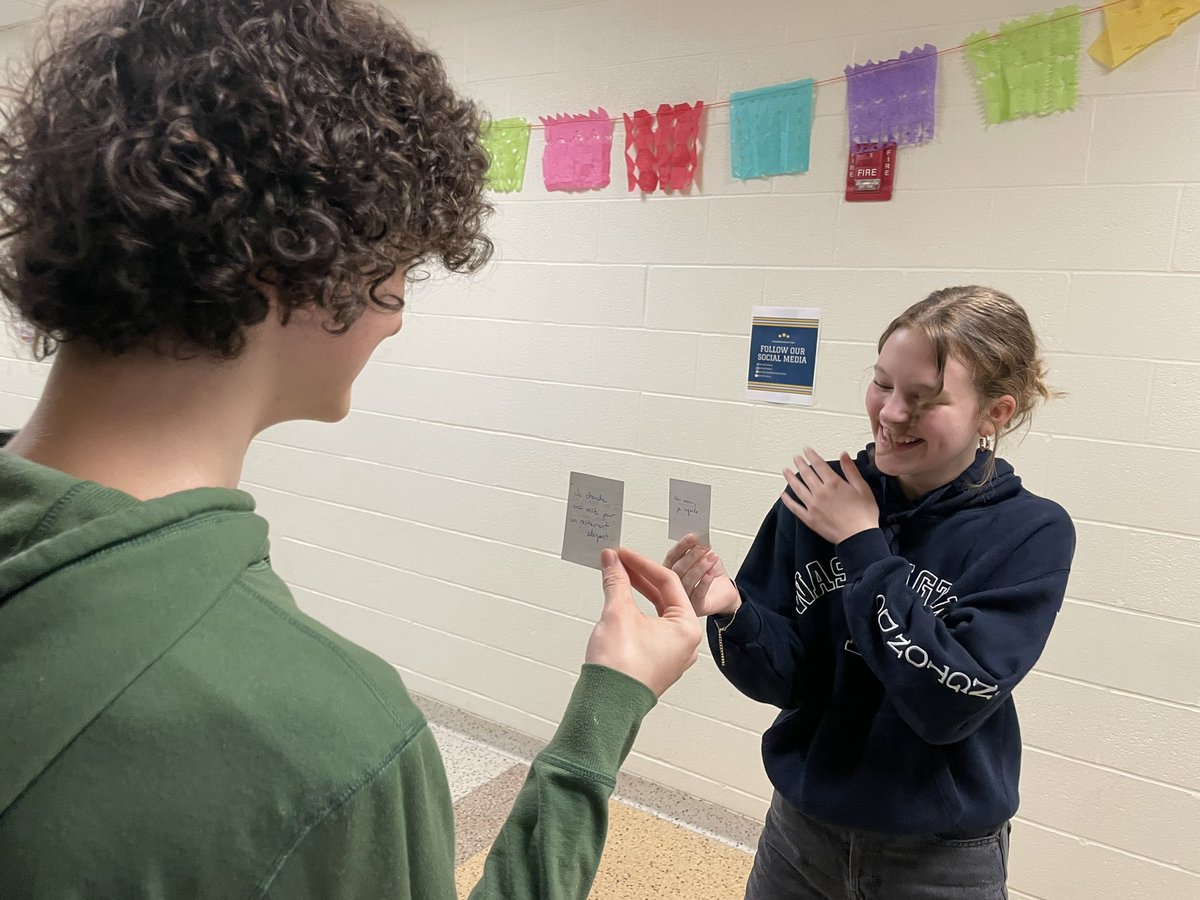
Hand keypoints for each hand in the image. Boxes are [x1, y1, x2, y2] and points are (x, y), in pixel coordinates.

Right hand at [585, 547, 702, 696]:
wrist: (606, 705)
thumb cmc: (620, 665)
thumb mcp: (617, 613)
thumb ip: (616, 582)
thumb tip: (611, 559)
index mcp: (687, 628)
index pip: (667, 583)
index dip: (642, 564)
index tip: (622, 554)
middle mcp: (686, 643)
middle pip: (665, 598)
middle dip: (640, 578)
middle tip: (618, 562)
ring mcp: (672, 656)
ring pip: (657, 615)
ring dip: (637, 595)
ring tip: (618, 579)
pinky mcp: (657, 665)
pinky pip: (651, 631)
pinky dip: (637, 615)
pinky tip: (621, 605)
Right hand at [663, 534, 740, 618]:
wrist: (726, 593)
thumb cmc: (712, 575)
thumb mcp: (705, 556)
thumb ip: (698, 548)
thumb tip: (697, 539)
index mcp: (670, 572)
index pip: (671, 558)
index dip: (681, 546)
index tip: (692, 537)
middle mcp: (673, 587)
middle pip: (676, 570)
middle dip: (691, 556)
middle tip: (703, 546)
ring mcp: (683, 600)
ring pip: (687, 582)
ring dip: (700, 567)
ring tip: (712, 557)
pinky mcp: (697, 608)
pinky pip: (698, 595)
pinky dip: (705, 581)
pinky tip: (711, 572)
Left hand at [781, 448, 878, 544]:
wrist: (859, 537)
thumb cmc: (864, 515)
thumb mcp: (862, 488)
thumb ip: (851, 470)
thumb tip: (843, 455)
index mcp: (834, 483)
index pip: (819, 464)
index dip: (811, 455)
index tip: (806, 450)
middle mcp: (820, 492)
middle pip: (806, 474)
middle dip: (800, 464)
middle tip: (796, 458)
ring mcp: (813, 506)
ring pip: (797, 488)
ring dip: (790, 478)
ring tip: (785, 471)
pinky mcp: (809, 519)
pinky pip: (794, 507)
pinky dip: (787, 500)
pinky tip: (783, 495)